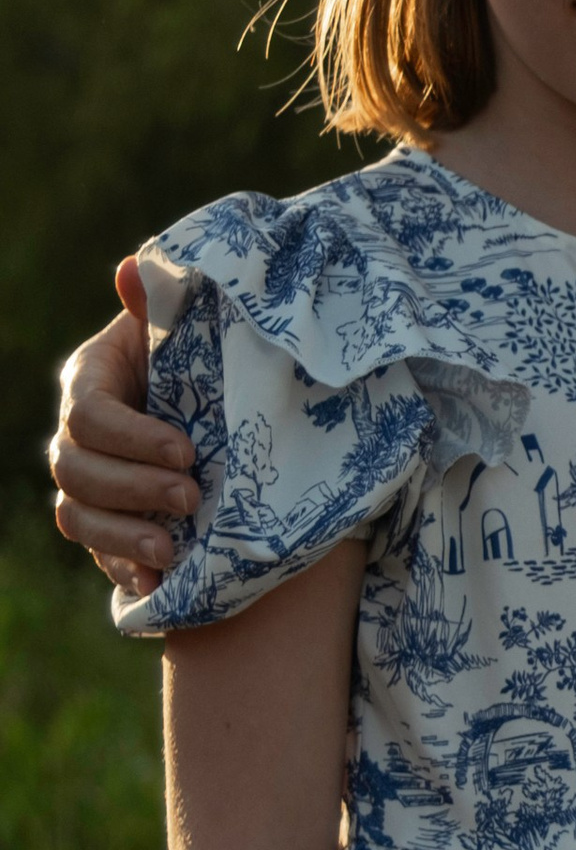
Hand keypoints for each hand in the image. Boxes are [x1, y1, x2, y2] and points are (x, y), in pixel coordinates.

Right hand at [48, 265, 197, 593]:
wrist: (225, 410)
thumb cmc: (204, 357)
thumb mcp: (188, 328)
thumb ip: (159, 302)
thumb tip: (131, 266)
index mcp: (90, 381)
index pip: (87, 415)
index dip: (131, 437)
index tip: (187, 450)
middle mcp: (78, 437)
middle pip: (76, 472)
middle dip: (132, 488)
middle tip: (192, 497)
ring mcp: (88, 485)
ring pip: (77, 517)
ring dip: (122, 535)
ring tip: (172, 547)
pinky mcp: (107, 525)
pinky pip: (97, 554)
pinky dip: (125, 570)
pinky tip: (156, 583)